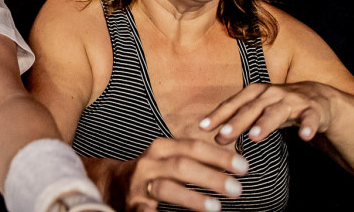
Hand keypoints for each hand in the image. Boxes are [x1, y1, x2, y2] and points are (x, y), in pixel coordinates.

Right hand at [111, 138, 247, 211]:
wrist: (109, 183)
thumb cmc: (151, 172)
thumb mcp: (169, 159)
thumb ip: (197, 160)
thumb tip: (236, 165)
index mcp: (161, 148)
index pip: (194, 147)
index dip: (220, 156)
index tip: (244, 167)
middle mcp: (150, 164)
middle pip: (183, 166)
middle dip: (212, 177)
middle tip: (237, 189)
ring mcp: (140, 186)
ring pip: (167, 188)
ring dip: (192, 198)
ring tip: (216, 208)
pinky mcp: (133, 206)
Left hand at [200, 81, 338, 145]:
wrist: (317, 98)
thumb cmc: (279, 106)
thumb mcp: (258, 109)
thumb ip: (239, 120)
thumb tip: (212, 135)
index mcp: (255, 93)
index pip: (233, 104)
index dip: (218, 115)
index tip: (202, 128)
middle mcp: (271, 94)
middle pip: (251, 108)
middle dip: (236, 122)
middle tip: (223, 136)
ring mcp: (292, 101)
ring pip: (276, 112)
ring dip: (265, 123)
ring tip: (254, 136)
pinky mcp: (313, 110)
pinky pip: (310, 119)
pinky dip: (308, 127)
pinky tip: (304, 137)